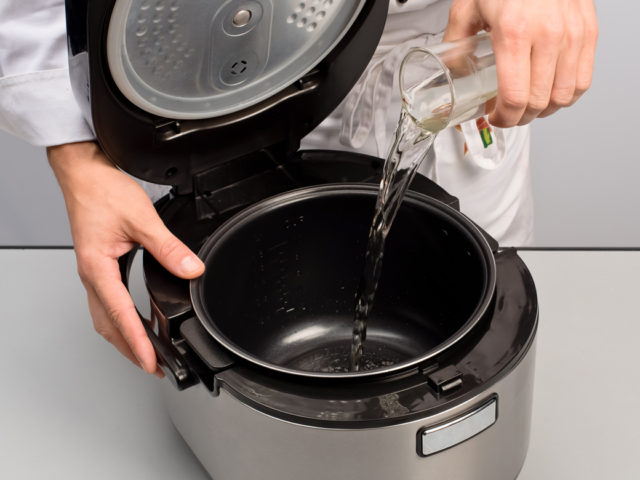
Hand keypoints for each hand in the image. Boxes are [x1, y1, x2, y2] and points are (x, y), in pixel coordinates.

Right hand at [48, 141, 204, 375]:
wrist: (84, 173)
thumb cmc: (103, 192)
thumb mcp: (142, 219)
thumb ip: (168, 248)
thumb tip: (191, 270)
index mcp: (98, 268)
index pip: (120, 315)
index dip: (137, 342)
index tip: (152, 363)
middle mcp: (92, 276)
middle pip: (108, 326)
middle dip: (130, 350)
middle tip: (155, 367)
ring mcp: (93, 273)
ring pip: (105, 318)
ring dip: (125, 338)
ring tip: (147, 353)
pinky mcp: (99, 266)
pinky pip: (107, 303)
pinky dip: (122, 320)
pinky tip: (136, 321)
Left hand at [444, 0, 597, 126]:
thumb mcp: (469, 6)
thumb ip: (456, 41)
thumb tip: (451, 70)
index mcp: (514, 32)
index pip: (515, 96)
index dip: (504, 118)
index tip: (495, 118)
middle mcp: (548, 35)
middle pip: (539, 102)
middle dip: (521, 118)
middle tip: (509, 115)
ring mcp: (572, 34)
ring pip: (564, 96)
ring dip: (545, 110)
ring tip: (529, 107)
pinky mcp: (589, 32)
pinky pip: (583, 80)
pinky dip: (567, 95)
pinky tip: (551, 92)